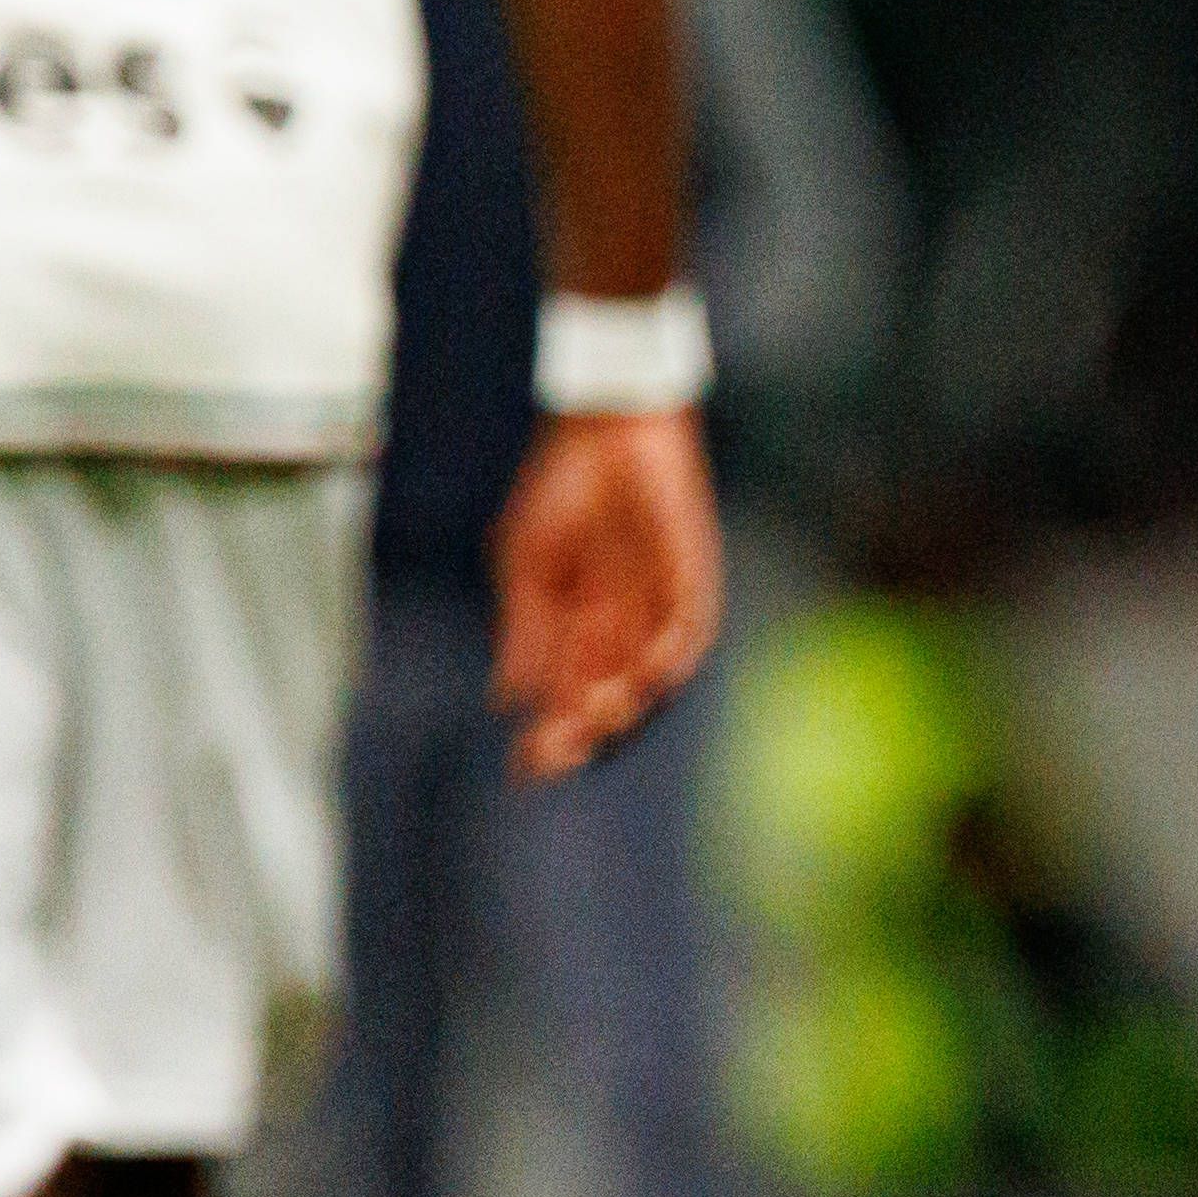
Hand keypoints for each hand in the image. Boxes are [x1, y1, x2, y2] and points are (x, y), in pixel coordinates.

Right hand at [497, 406, 726, 782]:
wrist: (600, 428)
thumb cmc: (559, 489)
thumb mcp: (527, 566)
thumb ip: (523, 630)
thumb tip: (506, 699)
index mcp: (577, 628)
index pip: (565, 696)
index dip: (550, 734)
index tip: (527, 768)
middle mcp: (621, 626)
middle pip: (607, 696)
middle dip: (584, 730)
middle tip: (560, 754)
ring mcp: (658, 603)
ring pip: (650, 673)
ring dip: (628, 700)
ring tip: (598, 717)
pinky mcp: (690, 575)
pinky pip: (690, 628)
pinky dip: (671, 654)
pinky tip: (648, 674)